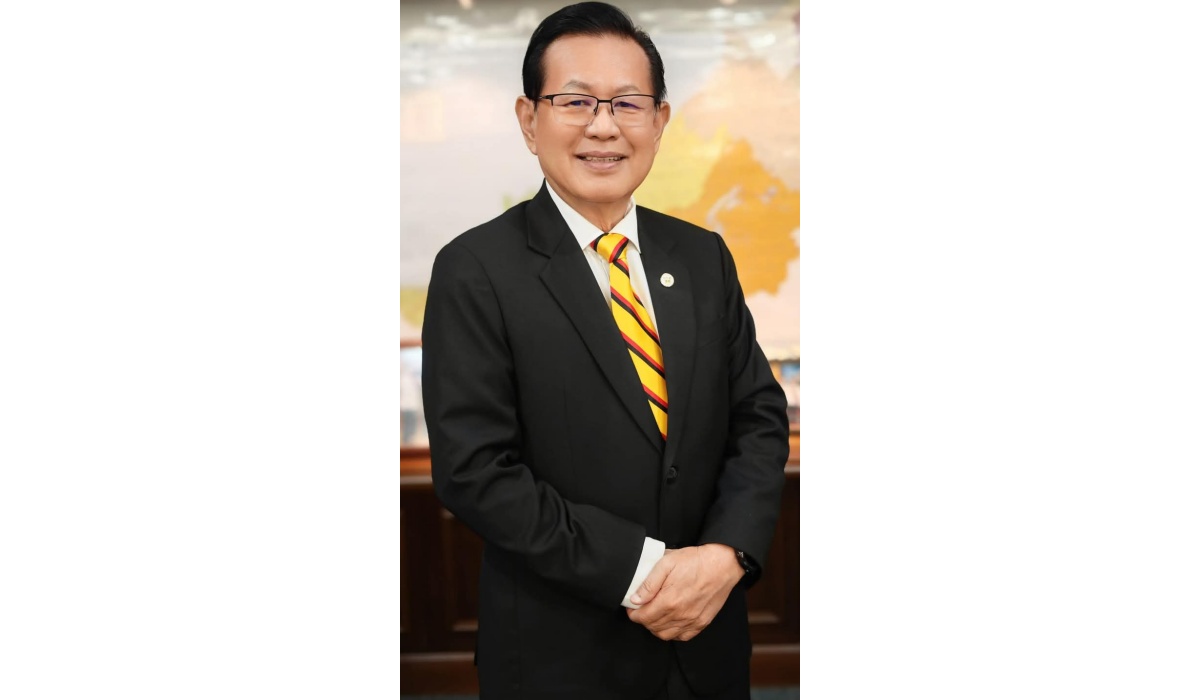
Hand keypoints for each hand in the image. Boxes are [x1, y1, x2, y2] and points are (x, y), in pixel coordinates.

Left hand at [626, 544, 743, 640]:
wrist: (722, 564)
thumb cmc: (695, 561)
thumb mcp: (666, 563)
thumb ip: (649, 583)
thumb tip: (635, 600)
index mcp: (669, 601)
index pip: (643, 617)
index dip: (633, 613)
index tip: (632, 607)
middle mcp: (680, 615)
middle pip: (652, 627)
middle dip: (643, 619)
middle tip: (642, 609)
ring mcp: (692, 620)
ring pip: (666, 635)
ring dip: (656, 627)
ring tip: (654, 615)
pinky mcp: (702, 622)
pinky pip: (683, 636)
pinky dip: (673, 633)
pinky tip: (671, 622)